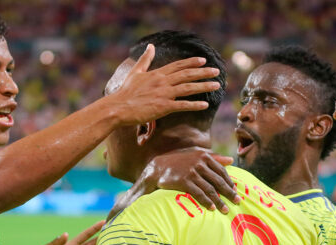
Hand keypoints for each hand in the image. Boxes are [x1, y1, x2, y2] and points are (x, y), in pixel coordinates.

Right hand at [106, 44, 220, 125]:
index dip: (192, 63)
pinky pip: (182, 105)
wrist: (119, 107)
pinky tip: (204, 105)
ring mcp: (164, 94)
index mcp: (157, 73)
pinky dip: (194, 105)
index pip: (178, 66)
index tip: (203, 61)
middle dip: (203, 72)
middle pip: (187, 75)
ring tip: (216, 85)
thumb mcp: (135, 72)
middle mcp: (163, 81)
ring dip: (204, 86)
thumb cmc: (126, 92)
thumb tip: (150, 46)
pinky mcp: (163, 107)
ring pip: (188, 88)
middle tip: (216, 71)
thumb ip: (145, 59)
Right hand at [108, 147, 238, 219]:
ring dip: (219, 200)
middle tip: (237, 201)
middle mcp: (199, 164)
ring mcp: (192, 172)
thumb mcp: (196, 156)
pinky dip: (207, 202)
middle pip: (218, 180)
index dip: (229, 182)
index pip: (221, 171)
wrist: (158, 168)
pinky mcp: (184, 181)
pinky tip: (212, 208)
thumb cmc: (179, 162)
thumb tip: (231, 160)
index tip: (235, 190)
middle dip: (229, 192)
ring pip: (210, 189)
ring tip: (226, 209)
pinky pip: (199, 193)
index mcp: (204, 156)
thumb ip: (214, 158)